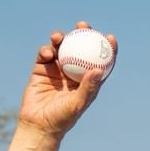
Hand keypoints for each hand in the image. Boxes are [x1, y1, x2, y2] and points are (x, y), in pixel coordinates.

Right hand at [17, 22, 116, 137]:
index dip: (107, 48)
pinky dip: (46, 50)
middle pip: (81, 48)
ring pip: (61, 48)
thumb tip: (99, 70)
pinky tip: (47, 52)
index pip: (101, 61)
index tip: (110, 37)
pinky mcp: (41, 69)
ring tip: (59, 36)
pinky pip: (44, 54)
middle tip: (83, 26)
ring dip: (61, 38)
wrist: (39, 125)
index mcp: (88, 81)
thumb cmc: (62, 119)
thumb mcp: (78, 104)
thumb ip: (88, 87)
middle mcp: (73, 72)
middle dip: (83, 34)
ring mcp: (57, 69)